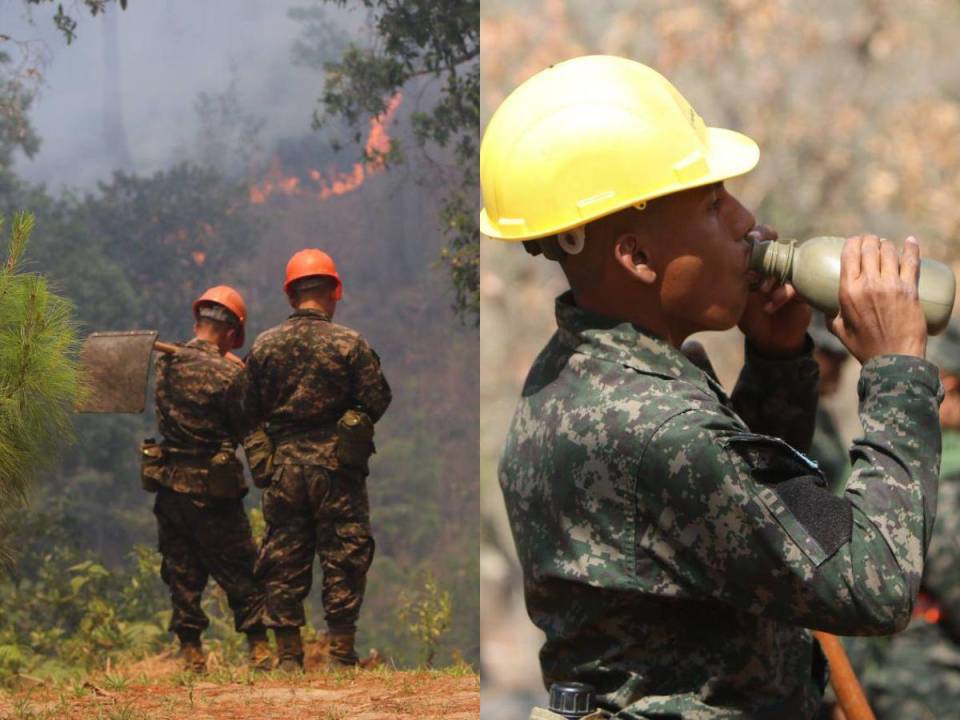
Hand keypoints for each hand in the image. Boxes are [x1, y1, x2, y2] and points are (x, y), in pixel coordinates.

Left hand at [739, 225, 811, 357]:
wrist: (770, 339)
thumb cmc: (750, 317)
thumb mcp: (738, 298)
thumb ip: (735, 281)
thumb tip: (727, 265)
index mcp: (760, 264)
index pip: (760, 241)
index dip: (757, 236)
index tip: (749, 238)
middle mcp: (776, 268)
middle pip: (776, 248)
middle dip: (767, 251)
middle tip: (756, 259)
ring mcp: (789, 279)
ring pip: (786, 266)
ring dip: (772, 277)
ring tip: (762, 290)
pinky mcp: (801, 293)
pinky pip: (794, 287)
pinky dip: (781, 295)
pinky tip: (769, 306)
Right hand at [831, 234, 925, 362]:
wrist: (893, 358)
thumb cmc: (863, 346)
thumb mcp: (838, 329)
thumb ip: (831, 314)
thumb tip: (827, 307)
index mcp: (848, 291)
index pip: (849, 253)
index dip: (853, 242)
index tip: (855, 241)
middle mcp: (868, 284)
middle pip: (870, 248)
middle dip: (870, 240)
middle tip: (872, 242)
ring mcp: (891, 285)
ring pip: (889, 251)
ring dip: (887, 244)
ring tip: (887, 246)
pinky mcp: (910, 289)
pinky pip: (912, 261)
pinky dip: (912, 248)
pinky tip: (910, 241)